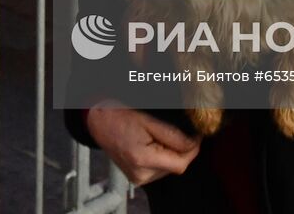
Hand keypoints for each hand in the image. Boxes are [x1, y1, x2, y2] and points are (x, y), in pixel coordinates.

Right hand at [86, 101, 201, 185]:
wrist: (97, 120)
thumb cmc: (118, 114)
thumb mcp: (149, 120)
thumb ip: (173, 135)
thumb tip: (194, 142)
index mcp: (142, 159)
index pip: (181, 163)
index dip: (192, 148)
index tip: (196, 134)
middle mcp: (139, 174)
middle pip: (176, 167)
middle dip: (182, 149)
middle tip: (181, 131)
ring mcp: (137, 178)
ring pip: (169, 169)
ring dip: (173, 153)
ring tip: (162, 135)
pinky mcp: (136, 178)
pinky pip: (159, 170)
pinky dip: (163, 157)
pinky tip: (155, 143)